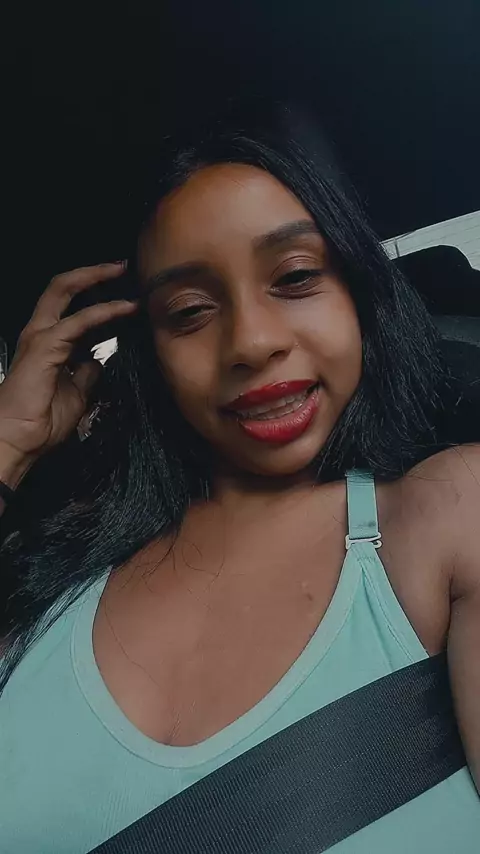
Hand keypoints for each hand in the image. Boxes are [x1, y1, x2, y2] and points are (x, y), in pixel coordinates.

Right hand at [0, 262, 137, 474]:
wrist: (20, 440)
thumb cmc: (41, 422)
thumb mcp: (76, 394)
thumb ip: (87, 374)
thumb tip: (99, 362)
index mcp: (47, 343)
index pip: (72, 308)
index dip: (98, 298)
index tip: (125, 296)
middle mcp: (41, 334)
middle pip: (62, 288)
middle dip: (93, 273)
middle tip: (121, 267)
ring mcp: (40, 337)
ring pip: (66, 292)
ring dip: (98, 281)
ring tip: (124, 275)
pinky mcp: (45, 346)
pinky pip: (78, 321)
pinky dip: (104, 311)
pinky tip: (124, 308)